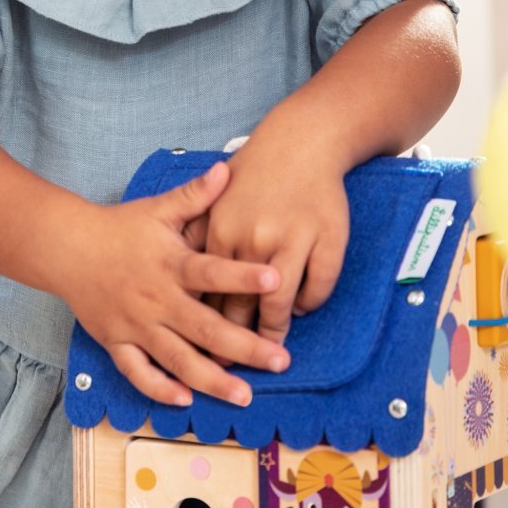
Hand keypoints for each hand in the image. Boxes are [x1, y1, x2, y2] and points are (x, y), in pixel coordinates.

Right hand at [56, 163, 290, 406]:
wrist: (66, 248)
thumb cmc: (119, 228)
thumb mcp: (158, 208)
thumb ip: (195, 195)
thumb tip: (227, 169)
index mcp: (170, 264)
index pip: (211, 270)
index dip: (243, 275)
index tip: (277, 278)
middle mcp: (156, 299)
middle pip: (205, 329)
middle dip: (245, 347)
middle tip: (280, 361)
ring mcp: (135, 325)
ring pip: (177, 359)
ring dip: (212, 380)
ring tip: (244, 396)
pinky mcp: (116, 343)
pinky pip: (137, 372)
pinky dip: (159, 389)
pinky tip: (186, 401)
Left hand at [198, 139, 349, 348]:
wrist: (301, 142)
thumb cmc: (254, 174)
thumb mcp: (215, 202)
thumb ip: (196, 238)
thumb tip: (181, 280)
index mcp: (223, 234)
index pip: (210, 295)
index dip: (207, 326)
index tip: (205, 351)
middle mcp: (254, 241)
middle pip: (244, 307)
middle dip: (238, 342)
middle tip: (235, 366)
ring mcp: (292, 240)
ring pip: (281, 303)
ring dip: (276, 330)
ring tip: (273, 350)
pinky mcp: (326, 238)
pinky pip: (318, 286)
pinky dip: (310, 303)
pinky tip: (302, 309)